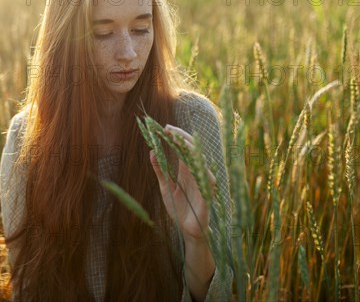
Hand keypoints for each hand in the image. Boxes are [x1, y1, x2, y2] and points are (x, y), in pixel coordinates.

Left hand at [149, 124, 215, 241]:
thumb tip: (152, 151)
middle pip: (192, 150)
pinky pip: (205, 177)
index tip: (165, 128)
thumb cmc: (179, 209)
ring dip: (188, 148)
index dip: (176, 138)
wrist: (187, 230)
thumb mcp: (166, 187)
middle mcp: (196, 173)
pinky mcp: (207, 193)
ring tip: (178, 138)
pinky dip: (198, 166)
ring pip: (199, 159)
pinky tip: (190, 158)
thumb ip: (160, 170)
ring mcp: (203, 181)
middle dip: (181, 138)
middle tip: (168, 129)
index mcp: (187, 170)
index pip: (183, 149)